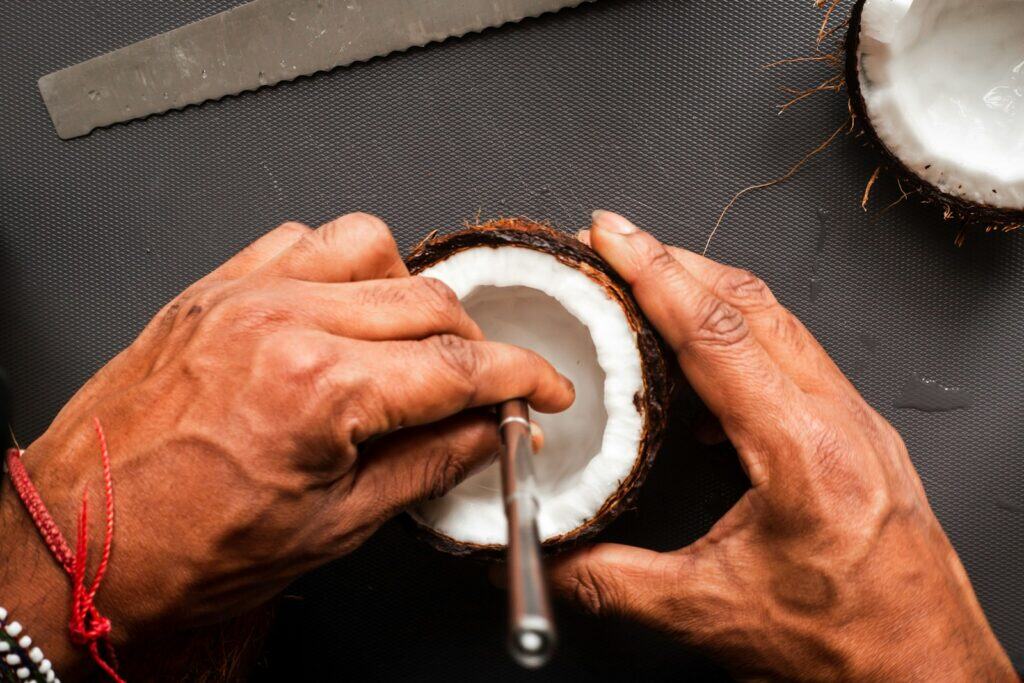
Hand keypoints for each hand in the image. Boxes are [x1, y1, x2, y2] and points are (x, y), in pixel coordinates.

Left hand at [0, 213, 572, 675]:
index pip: (461, 366)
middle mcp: (282, 323)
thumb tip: (487, 433)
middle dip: (477, 347)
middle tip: (484, 389)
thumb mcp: (334, 526)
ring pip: (372, 247)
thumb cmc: (182, 549)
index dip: (523, 379)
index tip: (543, 390)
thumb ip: (430, 464)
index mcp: (319, 389)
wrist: (78, 540)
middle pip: (430, 302)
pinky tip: (344, 308)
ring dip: (411, 293)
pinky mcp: (212, 289)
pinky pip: (300, 240)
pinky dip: (342, 266)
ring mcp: (243, 296)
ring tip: (411, 344)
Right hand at [551, 211, 1013, 680]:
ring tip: (654, 286)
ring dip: (711, 293)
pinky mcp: (857, 436)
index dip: (656, 274)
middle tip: (619, 243)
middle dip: (678, 261)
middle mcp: (839, 421)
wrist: (924, 674)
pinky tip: (705, 370)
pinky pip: (795, 357)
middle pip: (753, 305)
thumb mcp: (710, 612)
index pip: (717, 333)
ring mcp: (856, 423)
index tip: (613, 235)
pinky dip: (741, 339)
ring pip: (779, 323)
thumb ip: (612, 580)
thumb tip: (549, 560)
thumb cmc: (848, 646)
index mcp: (802, 451)